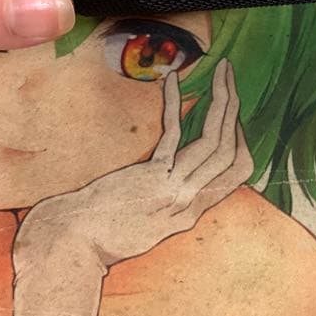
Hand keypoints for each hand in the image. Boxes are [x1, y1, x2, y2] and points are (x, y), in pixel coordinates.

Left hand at [14, 60, 253, 272]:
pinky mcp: (152, 175)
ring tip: (221, 71)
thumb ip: (171, 205)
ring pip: (213, 141)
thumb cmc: (104, 234)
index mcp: (192, 213)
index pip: (238, 172)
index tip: (232, 114)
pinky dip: (175, 103)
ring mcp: (173, 188)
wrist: (74, 244)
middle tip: (230, 76)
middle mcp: (189, 202)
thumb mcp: (149, 228)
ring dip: (221, 99)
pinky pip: (173, 133)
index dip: (241, 139)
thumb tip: (180, 180)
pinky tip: (173, 80)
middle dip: (235, 108)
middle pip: (230, 151)